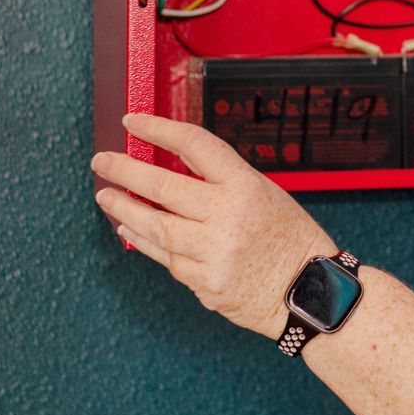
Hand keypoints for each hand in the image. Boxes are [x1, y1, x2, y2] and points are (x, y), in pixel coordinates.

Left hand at [92, 113, 337, 339]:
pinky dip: (145, 242)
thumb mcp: (266, 194)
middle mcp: (227, 217)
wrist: (311, 291)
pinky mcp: (205, 283)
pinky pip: (167, 259)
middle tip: (102, 162)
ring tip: (106, 196)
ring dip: (125, 209)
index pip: (193, 146)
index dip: (158, 130)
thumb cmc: (291, 239)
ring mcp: (214, 253)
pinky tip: (132, 231)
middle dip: (124, 171)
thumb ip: (221, 183)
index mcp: (245, 187)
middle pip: (162, 186)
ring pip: (154, 227)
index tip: (132, 123)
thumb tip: (170, 171)